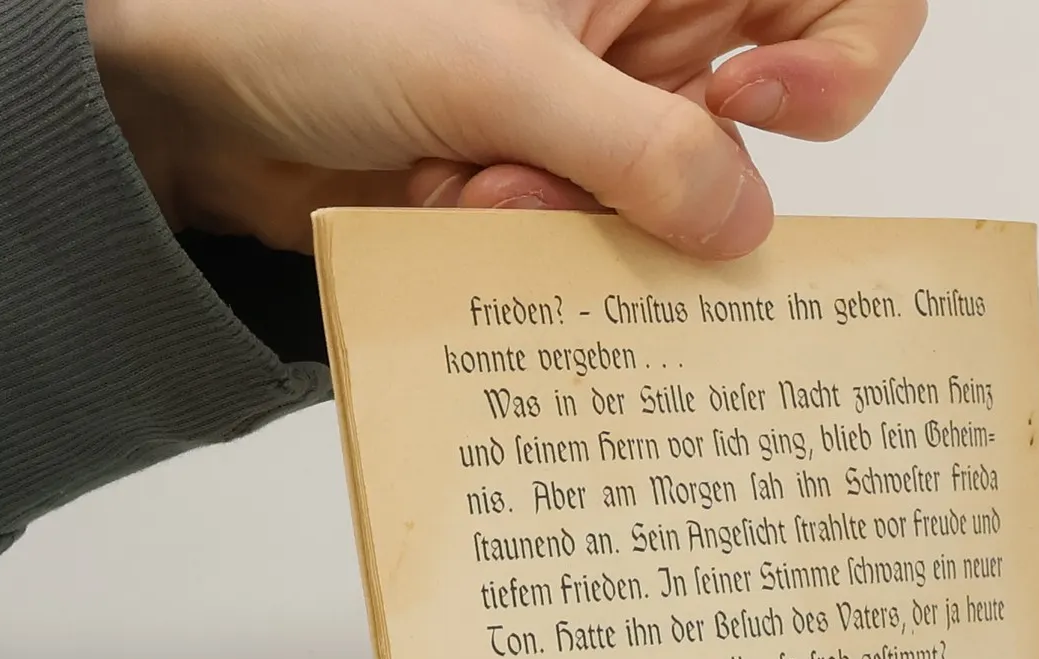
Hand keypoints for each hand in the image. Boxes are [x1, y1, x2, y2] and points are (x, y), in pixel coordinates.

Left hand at [84, 0, 926, 258]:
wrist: (195, 102)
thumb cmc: (316, 17)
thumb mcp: (493, 66)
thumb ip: (633, 149)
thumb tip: (743, 229)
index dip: (843, 56)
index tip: (759, 107)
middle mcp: (647, 38)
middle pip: (756, 133)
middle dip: (669, 185)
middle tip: (577, 180)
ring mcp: (600, 124)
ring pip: (666, 217)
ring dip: (571, 222)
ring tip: (468, 185)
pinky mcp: (550, 197)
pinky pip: (593, 255)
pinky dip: (522, 245)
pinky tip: (442, 202)